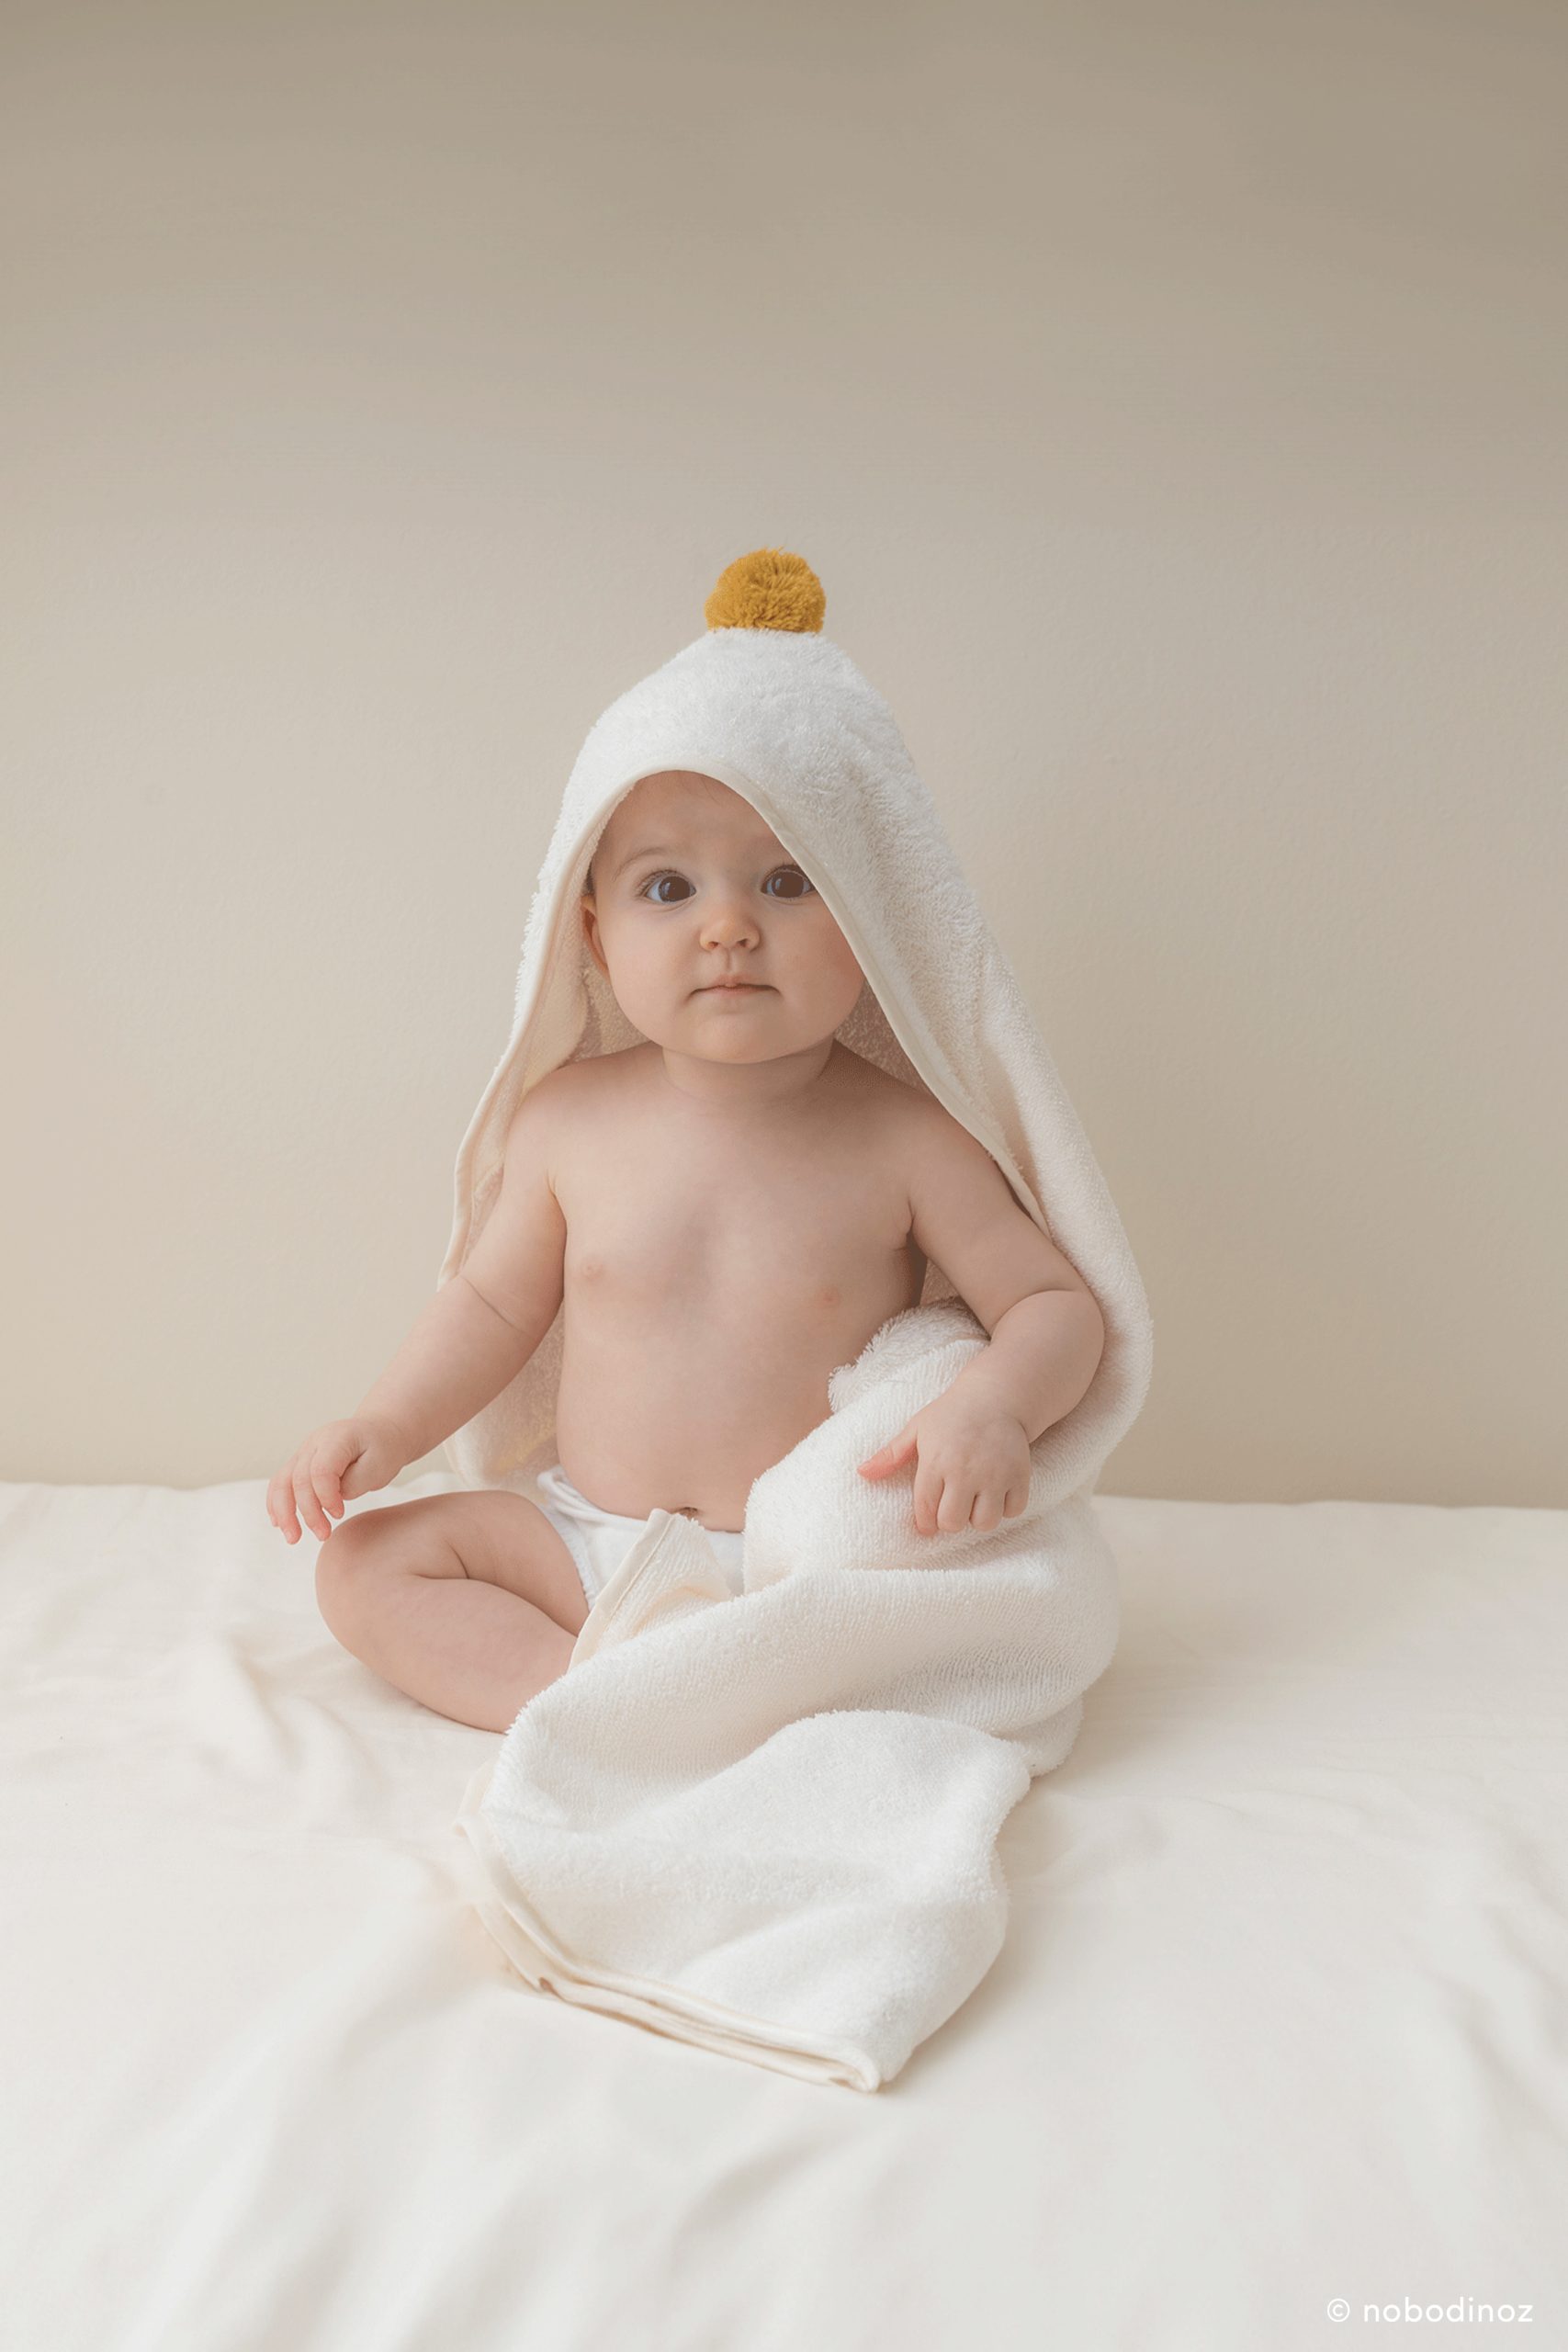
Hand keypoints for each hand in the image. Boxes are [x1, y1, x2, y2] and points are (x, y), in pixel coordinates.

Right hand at [267, 1414, 408, 1543]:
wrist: (378, 1432)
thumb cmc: (382, 1449)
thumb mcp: (380, 1465)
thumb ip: (354, 1483)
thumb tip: (330, 1500)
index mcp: (337, 1438)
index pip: (321, 1470)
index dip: (327, 1496)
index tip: (340, 1514)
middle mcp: (314, 1442)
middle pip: (298, 1478)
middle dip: (308, 1512)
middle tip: (323, 1535)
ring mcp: (304, 1451)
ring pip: (282, 1481)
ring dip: (284, 1512)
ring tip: (293, 1538)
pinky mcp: (299, 1463)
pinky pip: (280, 1482)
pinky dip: (276, 1503)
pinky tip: (279, 1523)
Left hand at [856, 1390, 1032, 1538]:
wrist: (996, 1396)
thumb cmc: (951, 1414)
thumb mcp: (917, 1429)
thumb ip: (890, 1455)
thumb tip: (861, 1473)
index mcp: (936, 1461)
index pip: (926, 1511)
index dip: (925, 1523)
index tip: (927, 1521)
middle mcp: (965, 1471)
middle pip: (953, 1523)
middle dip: (950, 1520)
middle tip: (952, 1506)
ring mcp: (995, 1474)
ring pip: (985, 1523)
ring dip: (978, 1518)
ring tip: (975, 1501)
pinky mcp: (1019, 1475)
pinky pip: (1013, 1511)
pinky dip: (1006, 1508)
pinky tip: (996, 1493)